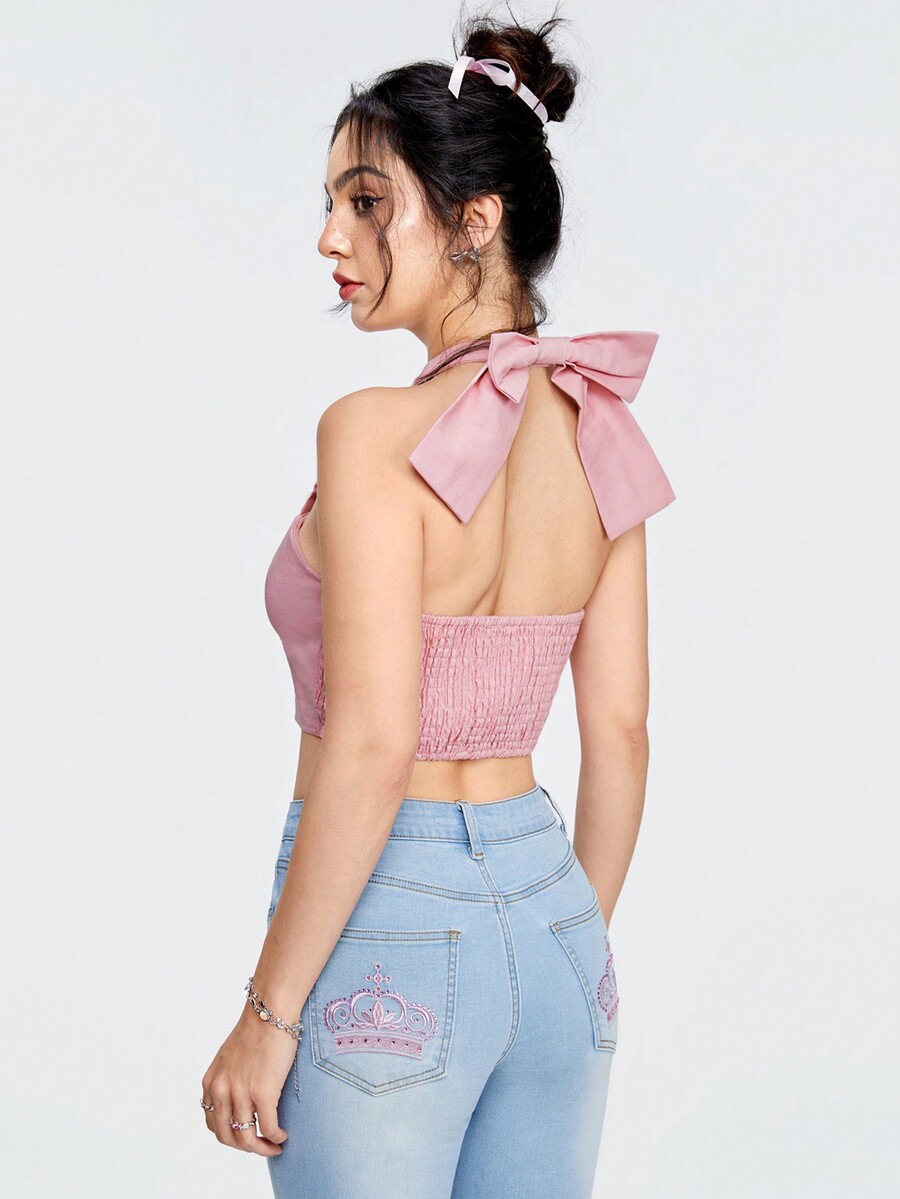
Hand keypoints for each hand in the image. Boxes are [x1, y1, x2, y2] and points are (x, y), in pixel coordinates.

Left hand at [201, 1004, 298, 1155]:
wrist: (270, 1012)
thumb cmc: (256, 1030)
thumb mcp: (230, 1058)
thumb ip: (229, 1080)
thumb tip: (241, 1101)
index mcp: (210, 1083)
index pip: (214, 1124)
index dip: (230, 1136)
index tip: (246, 1136)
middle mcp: (220, 1091)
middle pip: (227, 1137)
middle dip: (245, 1148)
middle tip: (262, 1146)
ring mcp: (240, 1093)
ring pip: (247, 1138)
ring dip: (262, 1148)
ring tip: (275, 1146)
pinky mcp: (262, 1093)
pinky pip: (268, 1128)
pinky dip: (275, 1137)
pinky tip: (283, 1135)